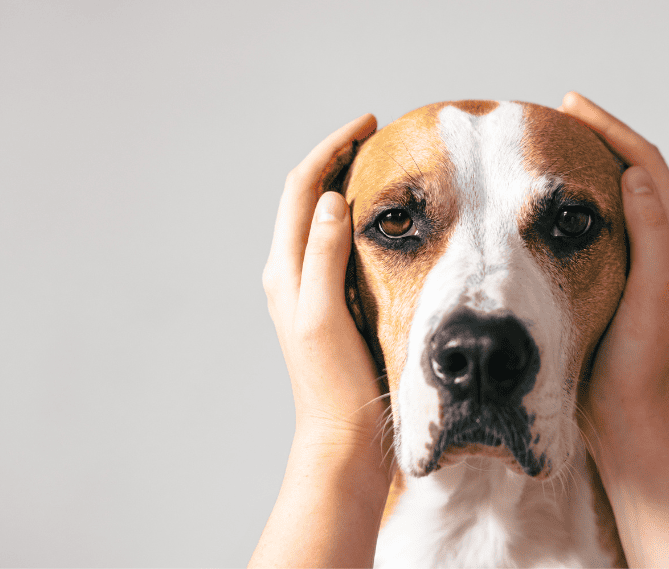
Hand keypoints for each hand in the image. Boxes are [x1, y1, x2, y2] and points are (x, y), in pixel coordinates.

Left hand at [262, 113, 386, 449]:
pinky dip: (354, 218)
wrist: (341, 437)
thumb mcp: (326, 316)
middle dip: (336, 159)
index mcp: (285, 271)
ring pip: (318, 219)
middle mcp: (290, 274)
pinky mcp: (328, 303)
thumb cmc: (336, 384)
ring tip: (378, 166)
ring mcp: (307, 289)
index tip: (368, 125)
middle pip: (306, 197)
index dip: (331, 149)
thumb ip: (323, 257)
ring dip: (342, 185)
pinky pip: (334, 244)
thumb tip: (329, 199)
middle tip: (374, 136)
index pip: (302, 189)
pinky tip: (382, 222)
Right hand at [561, 93, 668, 443]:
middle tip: (560, 114)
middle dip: (601, 137)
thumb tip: (633, 176)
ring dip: (593, 164)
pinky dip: (582, 199)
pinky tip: (554, 199)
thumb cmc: (641, 361)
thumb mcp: (654, 295)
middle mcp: (667, 246)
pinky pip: (603, 223)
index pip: (647, 166)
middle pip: (636, 172)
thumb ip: (653, 234)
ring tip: (556, 143)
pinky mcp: (620, 278)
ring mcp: (644, 262)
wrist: (630, 415)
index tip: (572, 106)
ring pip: (620, 195)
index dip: (612, 131)